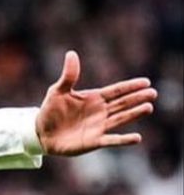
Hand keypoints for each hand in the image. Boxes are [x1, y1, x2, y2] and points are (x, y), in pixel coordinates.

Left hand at [36, 50, 156, 155]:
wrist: (42, 133)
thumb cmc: (51, 111)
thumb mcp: (57, 91)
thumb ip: (68, 75)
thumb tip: (71, 53)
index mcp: (94, 98)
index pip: (116, 91)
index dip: (130, 86)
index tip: (146, 82)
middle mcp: (100, 112)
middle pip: (122, 103)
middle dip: (137, 98)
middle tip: (153, 93)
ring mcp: (99, 126)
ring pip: (121, 119)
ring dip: (134, 114)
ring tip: (148, 107)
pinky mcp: (94, 141)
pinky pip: (112, 140)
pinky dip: (123, 140)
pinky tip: (137, 138)